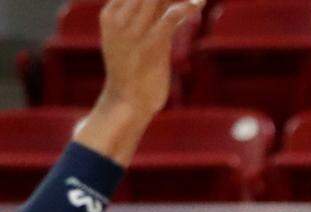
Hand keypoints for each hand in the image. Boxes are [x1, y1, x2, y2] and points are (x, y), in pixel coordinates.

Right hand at [98, 0, 203, 118]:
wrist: (126, 102)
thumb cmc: (131, 71)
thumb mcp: (129, 39)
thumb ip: (143, 19)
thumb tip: (166, 6)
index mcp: (110, 13)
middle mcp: (120, 18)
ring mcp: (134, 31)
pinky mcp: (152, 46)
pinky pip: (170, 18)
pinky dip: (187, 7)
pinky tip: (199, 4)